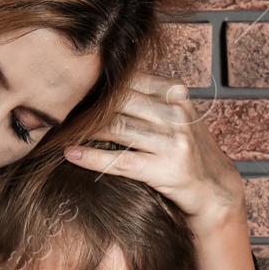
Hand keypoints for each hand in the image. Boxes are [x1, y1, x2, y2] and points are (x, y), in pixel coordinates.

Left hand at [62, 71, 241, 229]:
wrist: (214, 189)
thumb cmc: (184, 150)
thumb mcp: (173, 117)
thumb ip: (146, 99)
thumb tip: (97, 84)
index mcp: (174, 94)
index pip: (128, 80)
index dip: (96, 85)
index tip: (68, 88)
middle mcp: (175, 113)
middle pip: (118, 101)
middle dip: (84, 105)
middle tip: (54, 107)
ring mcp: (172, 141)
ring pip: (116, 128)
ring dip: (82, 130)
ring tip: (56, 130)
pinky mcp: (164, 169)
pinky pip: (120, 161)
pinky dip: (92, 157)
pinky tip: (70, 154)